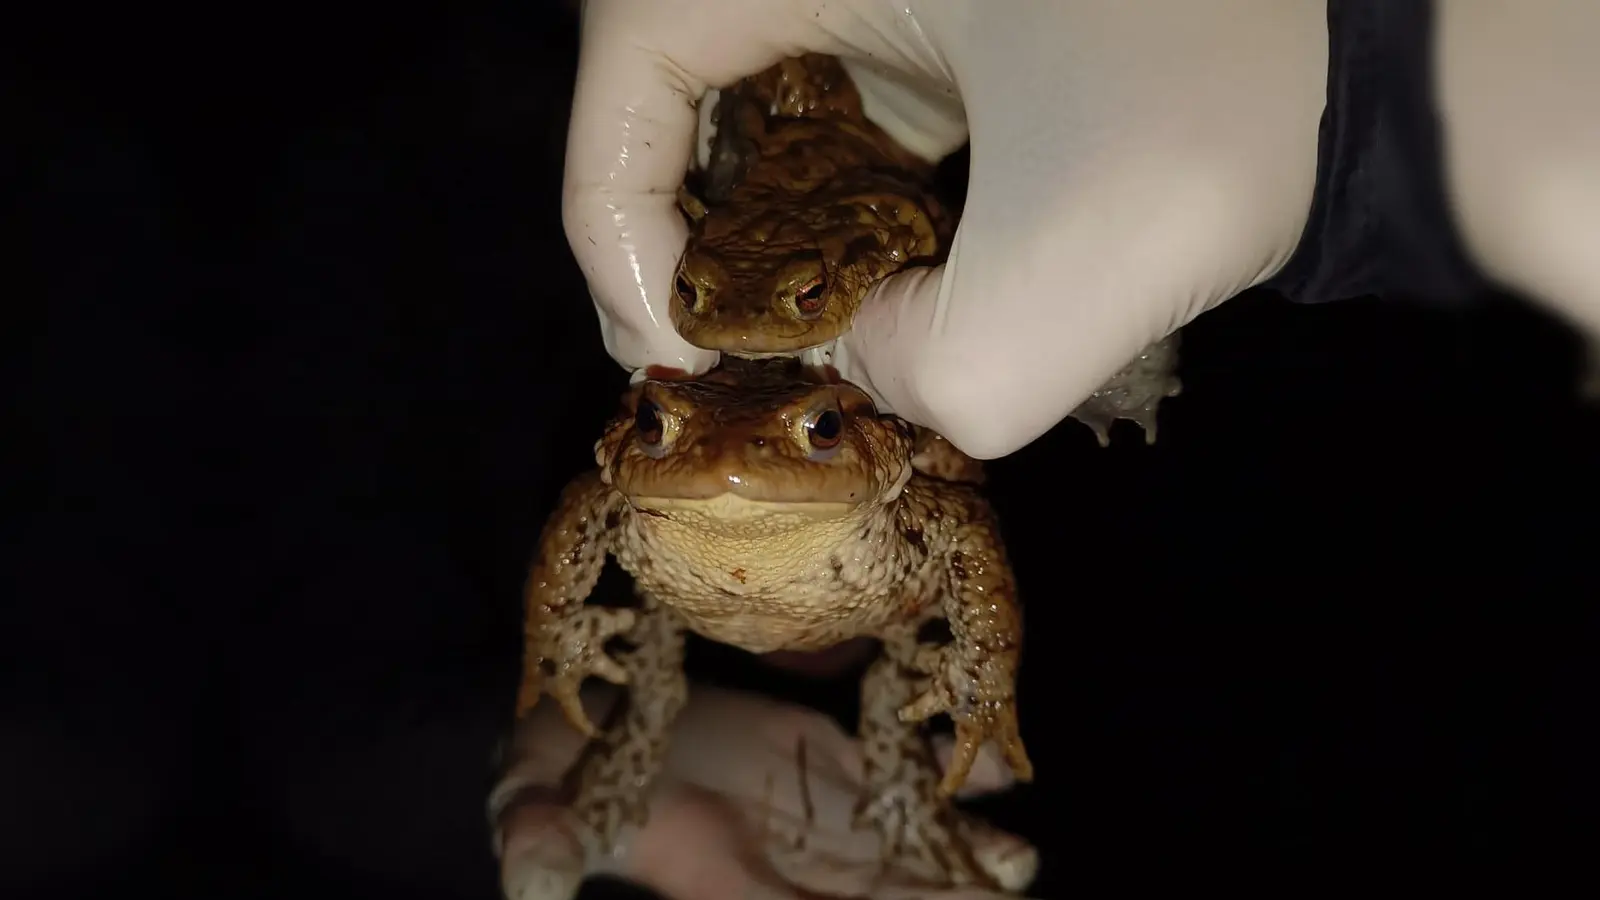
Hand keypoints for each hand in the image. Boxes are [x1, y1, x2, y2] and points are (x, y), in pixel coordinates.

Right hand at [489, 682, 1039, 899]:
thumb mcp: (530, 806)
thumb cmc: (551, 776)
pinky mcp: (827, 757)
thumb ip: (537, 843)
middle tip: (1005, 894)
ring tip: (1016, 860)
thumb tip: (529, 886)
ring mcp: (814, 809)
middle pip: (874, 898)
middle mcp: (783, 861)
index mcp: (720, 882)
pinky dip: (948, 780)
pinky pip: (898, 773)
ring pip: (903, 846)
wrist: (583, 726)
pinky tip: (997, 781)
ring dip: (962, 858)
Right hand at [563, 0, 1325, 457]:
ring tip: (785, 333)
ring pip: (755, 101)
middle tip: (705, 355)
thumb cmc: (1239, 104)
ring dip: (752, 224)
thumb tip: (860, 359)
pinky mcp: (944, 19)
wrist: (1384, 55)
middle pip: (678, 81)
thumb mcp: (1072, 272)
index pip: (632, 58)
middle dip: (674, 229)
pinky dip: (825, 204)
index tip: (677, 343)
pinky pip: (834, 108)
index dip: (613, 215)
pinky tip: (864, 281)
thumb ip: (928, 374)